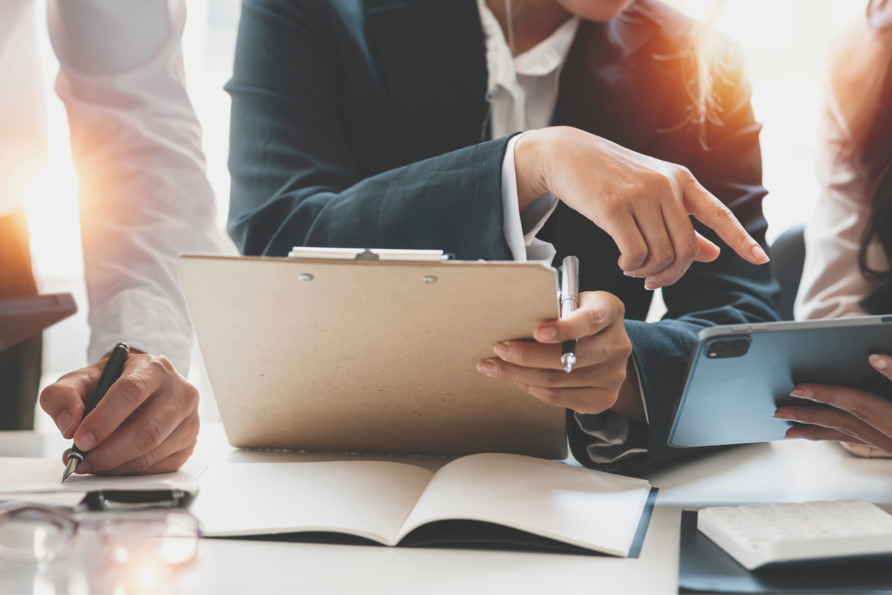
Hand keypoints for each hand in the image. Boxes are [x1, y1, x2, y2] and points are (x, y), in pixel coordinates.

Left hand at [39, 351, 199, 474]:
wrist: (141, 389)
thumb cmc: (111, 385)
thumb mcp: (81, 380)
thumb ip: (63, 395)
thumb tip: (70, 426)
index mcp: (155, 369)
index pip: (131, 392)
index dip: (103, 420)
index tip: (80, 440)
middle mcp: (180, 393)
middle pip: (146, 431)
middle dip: (108, 452)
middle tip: (82, 461)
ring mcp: (189, 420)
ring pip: (151, 453)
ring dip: (115, 466)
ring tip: (92, 463)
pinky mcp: (188, 444)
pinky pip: (157, 467)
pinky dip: (129, 471)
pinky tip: (114, 464)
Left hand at [476, 291, 643, 419]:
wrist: (601, 343)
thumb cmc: (575, 316)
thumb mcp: (569, 302)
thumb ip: (551, 308)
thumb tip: (510, 320)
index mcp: (610, 310)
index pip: (590, 320)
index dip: (564, 329)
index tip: (537, 332)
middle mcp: (618, 344)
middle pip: (569, 357)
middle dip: (527, 356)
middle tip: (499, 350)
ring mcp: (614, 375)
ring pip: (558, 380)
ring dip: (520, 375)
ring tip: (495, 366)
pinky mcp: (604, 398)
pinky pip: (560, 398)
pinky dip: (532, 388)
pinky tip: (517, 379)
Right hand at [514, 126, 768, 288]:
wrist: (565, 154)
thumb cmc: (608, 176)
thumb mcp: (650, 192)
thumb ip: (682, 221)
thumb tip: (713, 253)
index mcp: (680, 179)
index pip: (719, 214)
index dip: (741, 239)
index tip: (761, 259)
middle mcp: (665, 184)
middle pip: (686, 248)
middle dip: (672, 274)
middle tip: (653, 281)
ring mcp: (640, 194)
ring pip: (660, 254)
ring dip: (646, 272)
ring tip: (632, 267)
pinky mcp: (612, 207)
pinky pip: (634, 254)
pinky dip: (630, 267)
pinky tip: (622, 262)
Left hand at [774, 353, 891, 456]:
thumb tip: (874, 357)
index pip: (854, 403)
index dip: (824, 394)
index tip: (797, 389)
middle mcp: (890, 438)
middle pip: (841, 423)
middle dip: (808, 416)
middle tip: (778, 413)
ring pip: (847, 437)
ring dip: (816, 431)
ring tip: (790, 431)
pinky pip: (858, 442)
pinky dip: (836, 435)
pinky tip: (824, 433)